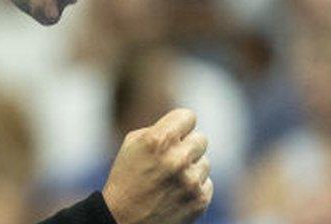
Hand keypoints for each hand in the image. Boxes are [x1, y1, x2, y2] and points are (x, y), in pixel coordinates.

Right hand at [102, 108, 212, 223]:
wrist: (123, 221)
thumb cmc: (126, 178)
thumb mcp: (132, 144)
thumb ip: (161, 129)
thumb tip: (185, 125)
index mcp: (158, 140)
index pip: (188, 116)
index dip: (180, 125)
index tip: (176, 134)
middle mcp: (177, 158)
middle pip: (201, 139)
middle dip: (187, 147)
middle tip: (171, 159)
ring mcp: (190, 181)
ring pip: (205, 161)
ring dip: (191, 168)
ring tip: (170, 180)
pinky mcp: (200, 200)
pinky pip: (207, 183)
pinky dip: (194, 187)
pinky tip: (176, 193)